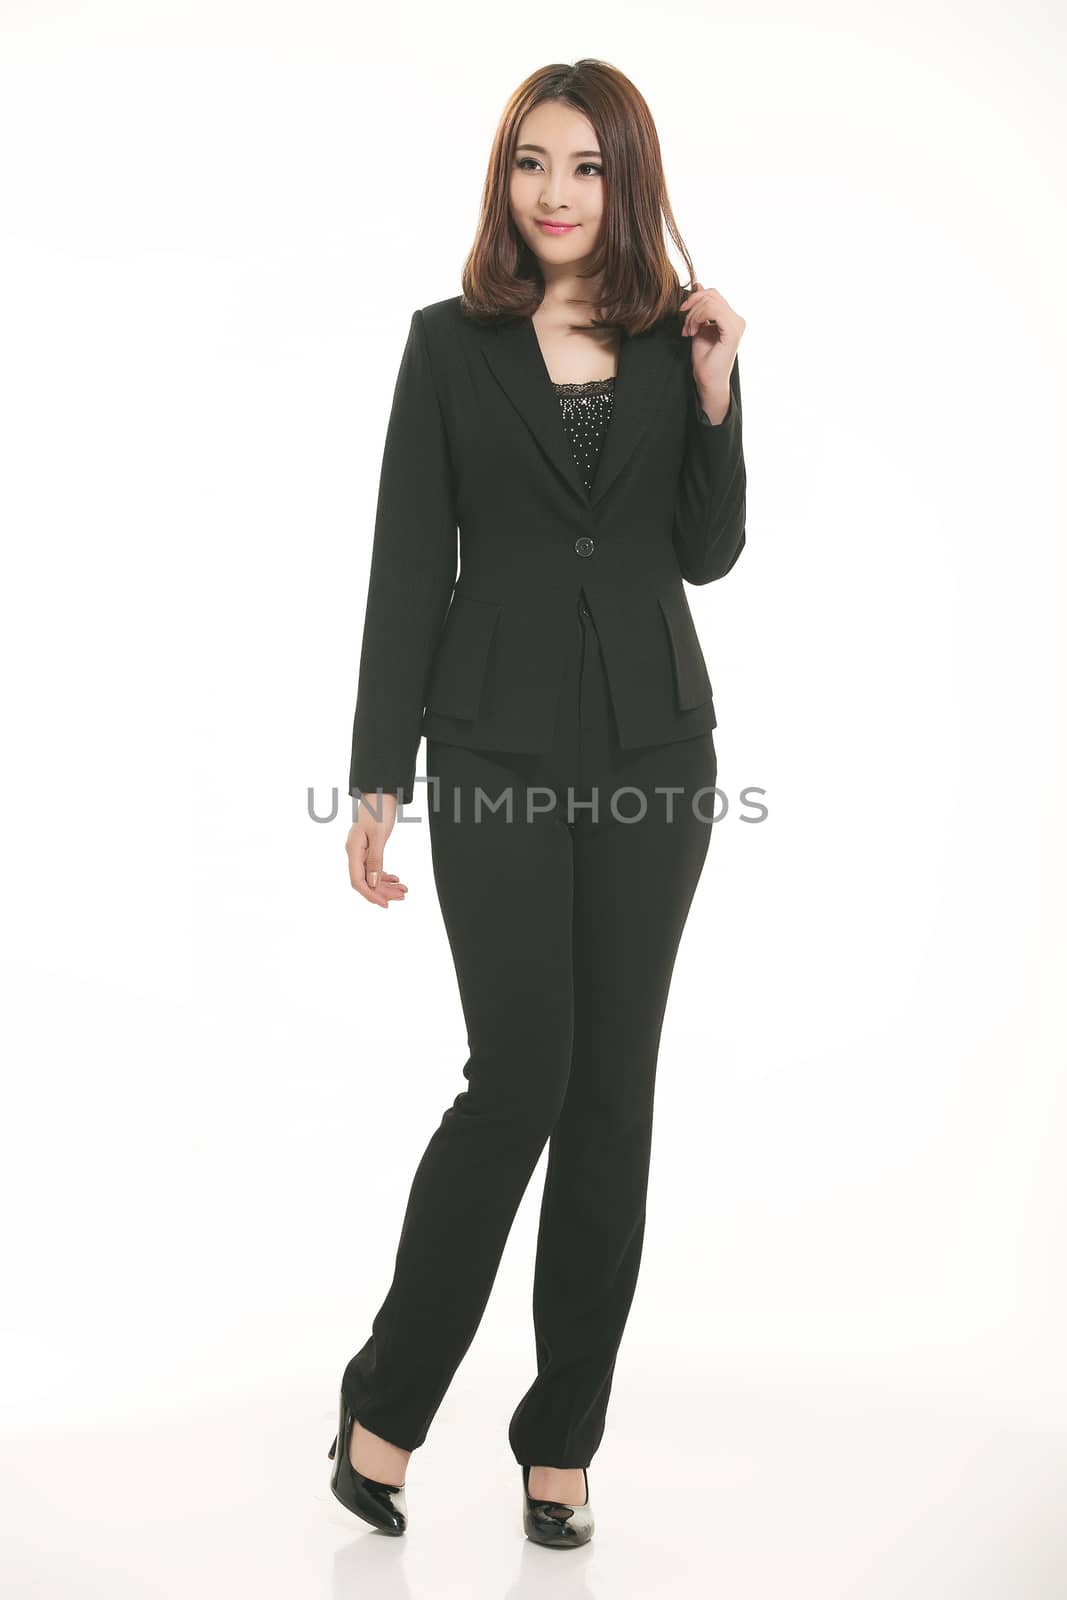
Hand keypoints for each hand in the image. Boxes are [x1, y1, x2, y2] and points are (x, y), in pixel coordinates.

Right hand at [345, 794, 408, 909]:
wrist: (380, 792)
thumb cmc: (378, 809)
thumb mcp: (379, 835)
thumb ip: (375, 859)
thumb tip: (372, 882)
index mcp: (353, 850)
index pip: (358, 880)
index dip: (370, 894)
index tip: (385, 904)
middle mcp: (354, 852)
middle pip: (366, 880)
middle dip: (383, 891)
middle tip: (402, 897)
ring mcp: (361, 850)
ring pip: (372, 875)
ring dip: (387, 885)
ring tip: (404, 890)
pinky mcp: (370, 847)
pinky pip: (375, 867)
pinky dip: (386, 875)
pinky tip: (397, 879)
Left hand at [679, 283, 744, 409]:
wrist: (708, 381)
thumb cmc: (704, 359)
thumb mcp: (698, 326)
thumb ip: (700, 307)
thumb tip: (699, 285)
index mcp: (731, 318)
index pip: (713, 295)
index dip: (694, 299)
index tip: (682, 314)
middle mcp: (737, 319)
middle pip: (711, 295)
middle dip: (692, 308)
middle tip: (685, 326)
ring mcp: (737, 324)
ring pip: (710, 302)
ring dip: (693, 315)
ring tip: (688, 331)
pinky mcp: (733, 330)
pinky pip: (713, 311)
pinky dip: (698, 318)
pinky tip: (693, 331)